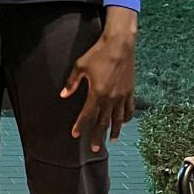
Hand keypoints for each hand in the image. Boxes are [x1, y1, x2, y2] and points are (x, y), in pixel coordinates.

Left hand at [60, 7, 136, 152]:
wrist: (119, 44)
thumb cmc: (98, 54)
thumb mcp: (80, 66)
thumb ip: (72, 83)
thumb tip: (64, 95)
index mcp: (97, 93)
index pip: (87, 114)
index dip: (81, 125)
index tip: (76, 135)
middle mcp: (111, 98)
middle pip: (104, 121)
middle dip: (98, 135)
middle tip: (95, 148)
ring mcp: (122, 95)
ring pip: (118, 118)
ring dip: (114, 130)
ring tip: (110, 140)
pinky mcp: (130, 91)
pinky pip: (129, 109)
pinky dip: (127, 118)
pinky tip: (124, 123)